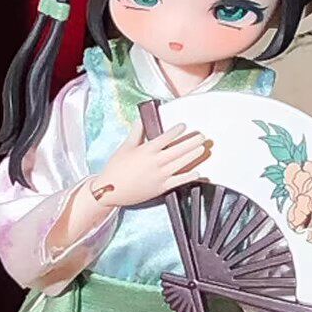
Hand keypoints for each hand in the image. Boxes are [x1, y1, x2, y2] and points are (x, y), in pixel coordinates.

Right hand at [89, 124, 212, 212]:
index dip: (176, 131)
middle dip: (192, 142)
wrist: (109, 191)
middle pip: (178, 150)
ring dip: (193, 155)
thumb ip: (135, 133)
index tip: (184, 126)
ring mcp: (160, 175)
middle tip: (202, 136)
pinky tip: (198, 172)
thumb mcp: (124, 148)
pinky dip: (189, 177)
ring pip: (181, 163)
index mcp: (146, 151)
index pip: (165, 138)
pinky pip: (178, 181)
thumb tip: (140, 120)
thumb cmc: (115, 169)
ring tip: (202, 149)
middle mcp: (155, 162)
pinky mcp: (161, 187)